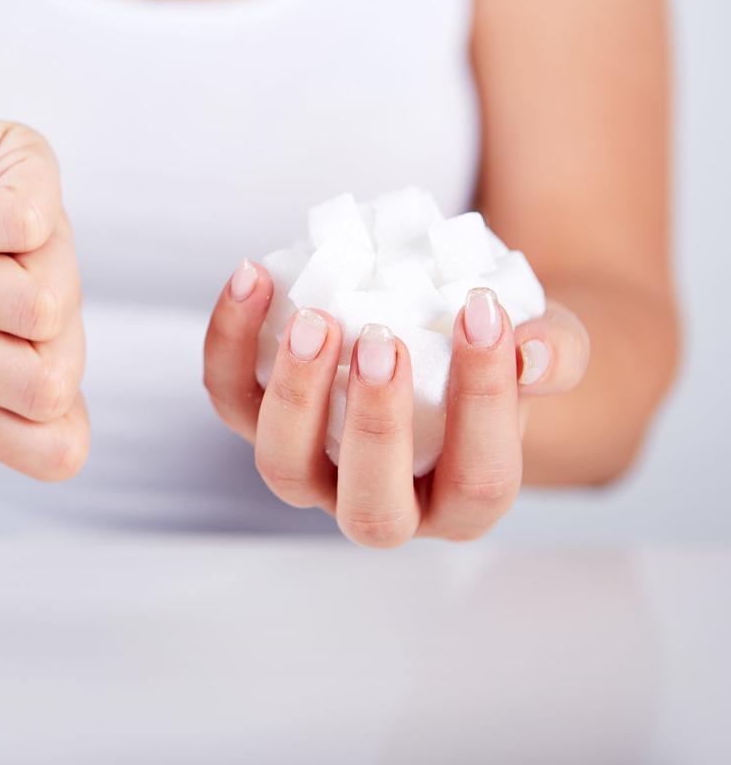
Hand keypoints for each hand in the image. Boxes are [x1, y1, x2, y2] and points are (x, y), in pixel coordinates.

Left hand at [202, 261, 588, 544]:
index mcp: (464, 502)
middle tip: (382, 338)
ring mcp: (314, 472)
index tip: (482, 309)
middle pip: (370, 508)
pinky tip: (254, 277)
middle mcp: (384, 506)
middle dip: (374, 425)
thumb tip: (533, 352)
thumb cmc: (506, 353)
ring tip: (314, 317)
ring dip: (293, 395)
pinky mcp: (262, 422)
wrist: (447, 336)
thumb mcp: (550, 347)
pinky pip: (231, 396)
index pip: (479, 478)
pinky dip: (231, 341)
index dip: (483, 401)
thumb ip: (555, 353)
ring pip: (283, 466)